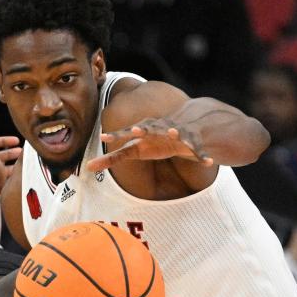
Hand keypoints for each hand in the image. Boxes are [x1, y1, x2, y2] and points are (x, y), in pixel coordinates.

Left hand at [86, 118, 212, 171]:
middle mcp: (160, 130)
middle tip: (137, 130)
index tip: (105, 138)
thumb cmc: (152, 142)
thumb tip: (88, 167)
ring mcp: (177, 134)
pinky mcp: (193, 142)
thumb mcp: (134, 151)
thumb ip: (112, 159)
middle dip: (145, 129)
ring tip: (176, 133)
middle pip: (151, 129)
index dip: (118, 136)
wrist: (182, 128)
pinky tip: (208, 161)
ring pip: (178, 134)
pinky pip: (198, 150)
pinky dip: (203, 155)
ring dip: (177, 134)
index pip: (127, 135)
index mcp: (144, 133)